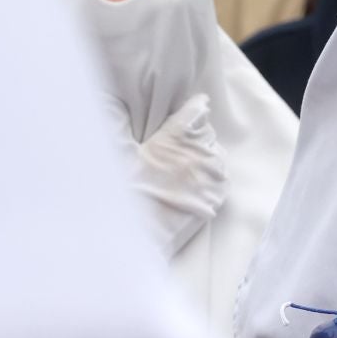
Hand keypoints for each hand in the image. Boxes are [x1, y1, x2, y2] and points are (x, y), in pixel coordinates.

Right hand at [128, 93, 226, 255]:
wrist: (144, 232)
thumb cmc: (130, 192)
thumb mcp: (122, 154)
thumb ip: (124, 127)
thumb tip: (113, 105)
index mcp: (177, 135)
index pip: (198, 108)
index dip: (194, 109)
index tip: (194, 108)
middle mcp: (199, 150)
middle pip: (206, 132)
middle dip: (194, 137)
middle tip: (176, 152)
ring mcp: (212, 172)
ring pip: (216, 154)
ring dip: (204, 158)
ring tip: (184, 173)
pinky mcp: (220, 193)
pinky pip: (222, 176)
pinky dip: (212, 177)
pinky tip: (194, 187)